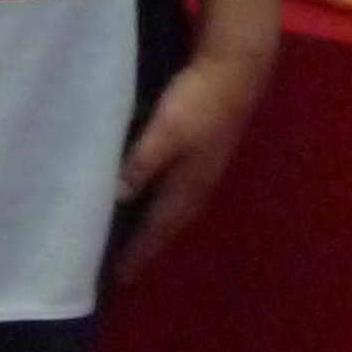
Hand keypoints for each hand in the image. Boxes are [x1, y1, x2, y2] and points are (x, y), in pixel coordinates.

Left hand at [112, 43, 268, 285]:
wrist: (235, 71)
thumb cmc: (198, 102)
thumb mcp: (165, 132)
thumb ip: (141, 163)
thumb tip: (117, 199)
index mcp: (188, 185)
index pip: (158, 229)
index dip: (139, 253)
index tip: (120, 279)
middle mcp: (197, 185)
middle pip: (167, 225)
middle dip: (146, 247)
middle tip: (122, 268)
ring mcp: (201, 169)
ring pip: (171, 210)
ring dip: (152, 228)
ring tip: (129, 242)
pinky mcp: (200, 153)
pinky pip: (172, 191)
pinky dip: (156, 204)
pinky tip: (143, 199)